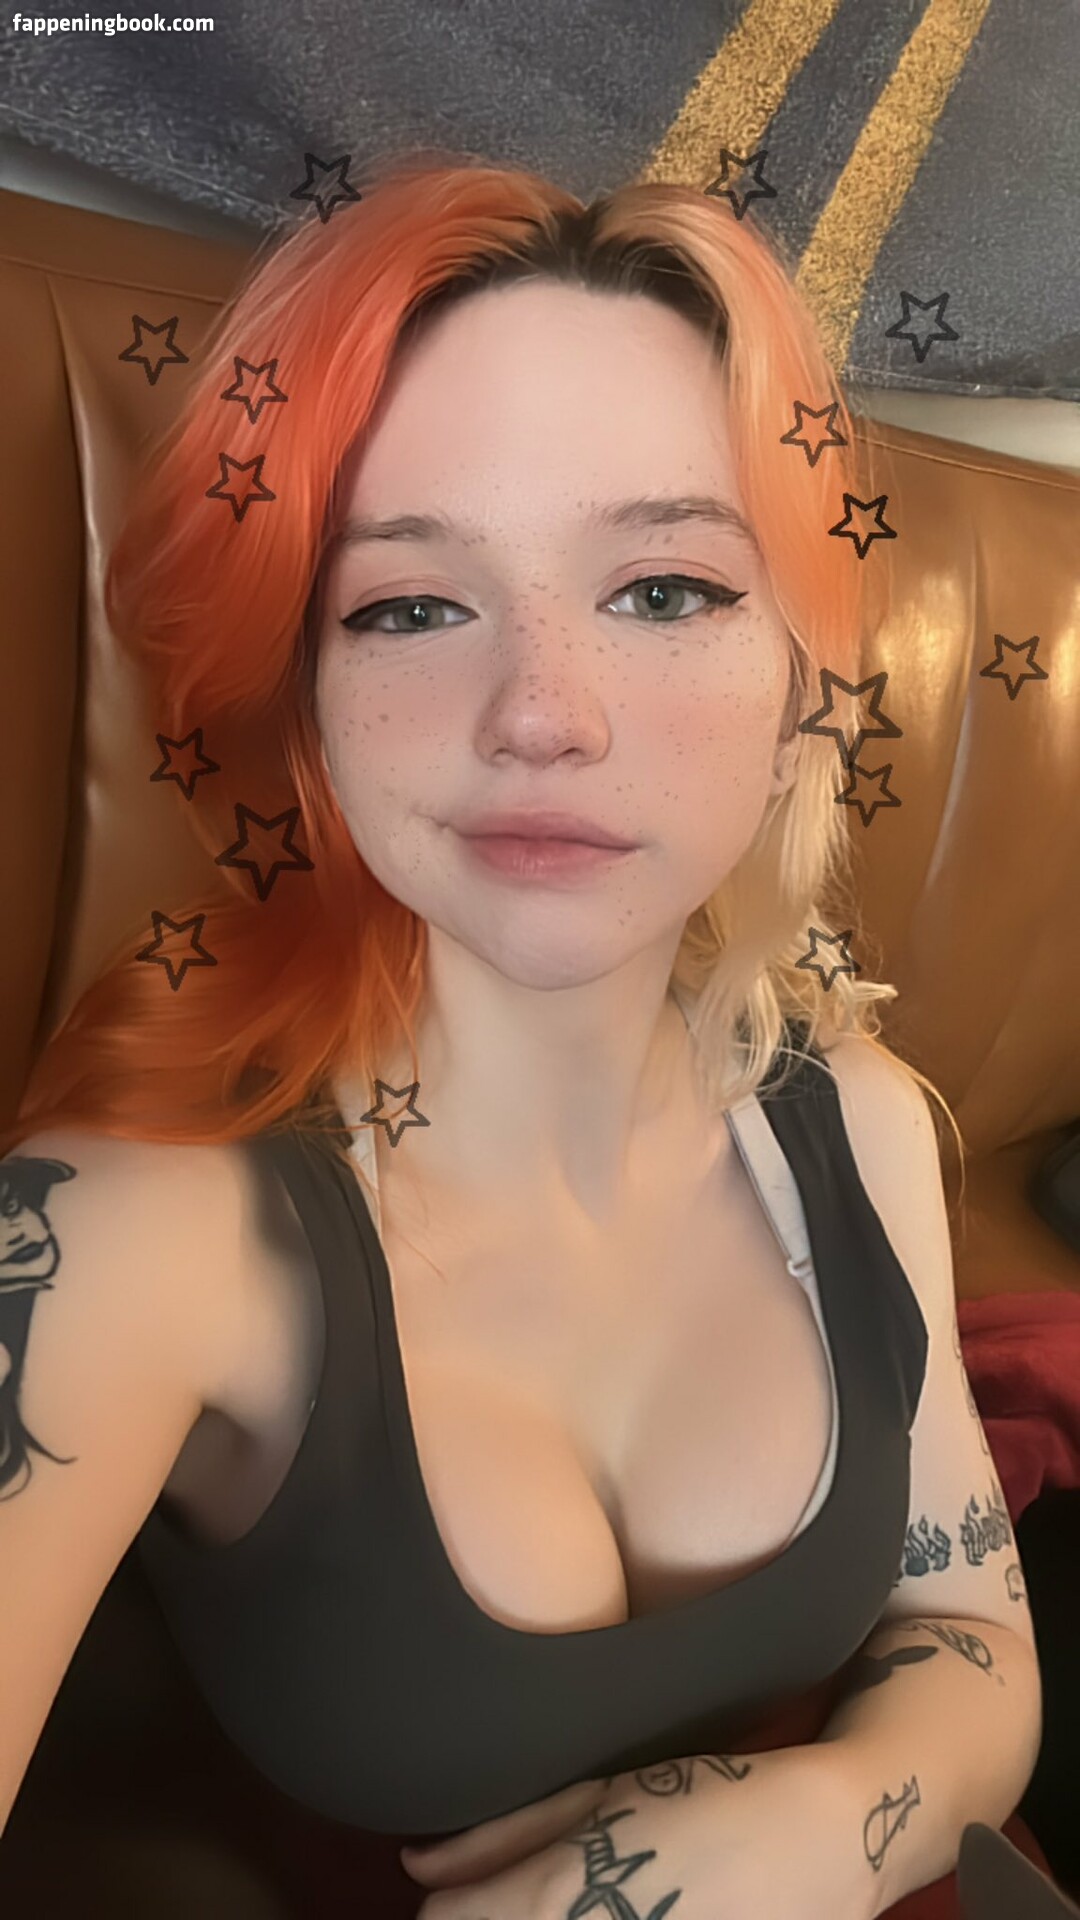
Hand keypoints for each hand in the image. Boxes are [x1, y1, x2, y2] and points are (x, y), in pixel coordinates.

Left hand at [400, 1744, 871, 1919]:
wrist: (828, 1842)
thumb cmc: (710, 1798)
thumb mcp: (604, 1797)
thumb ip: (503, 1835)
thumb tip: (417, 1864)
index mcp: (558, 1895)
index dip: (451, 1907)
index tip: (468, 1893)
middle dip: (493, 1917)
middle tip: (531, 1892)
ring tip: (590, 1898)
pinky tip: (628, 1910)